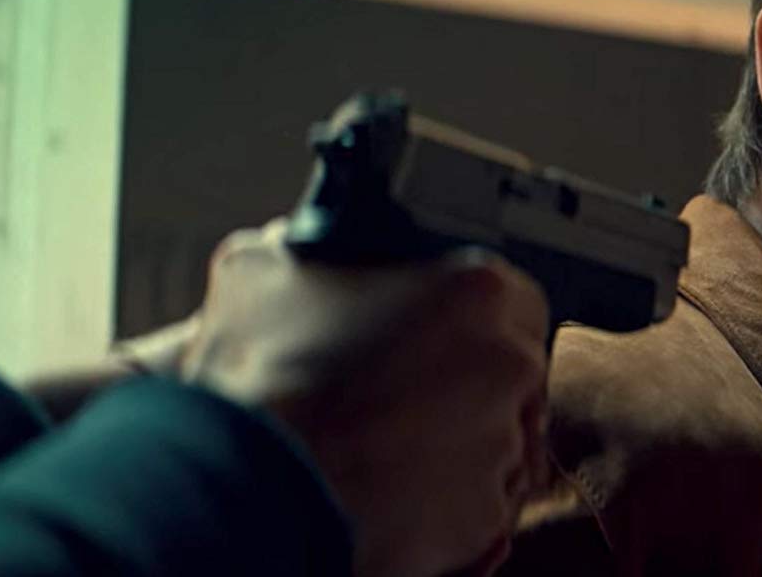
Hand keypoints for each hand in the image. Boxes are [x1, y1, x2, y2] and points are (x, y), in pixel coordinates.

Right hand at [180, 221, 550, 576]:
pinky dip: (447, 506)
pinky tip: (393, 495)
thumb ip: (296, 250)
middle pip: (511, 375)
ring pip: (498, 443)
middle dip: (467, 389)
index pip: (511, 300)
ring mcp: (503, 444)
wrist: (250, 486)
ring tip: (387, 449)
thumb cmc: (262, 382)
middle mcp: (508, 364)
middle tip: (404, 401)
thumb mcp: (259, 276)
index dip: (471, 323)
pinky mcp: (485, 514)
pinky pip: (480, 506)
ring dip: (457, 446)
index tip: (440, 338)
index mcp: (476, 291)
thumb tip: (289, 247)